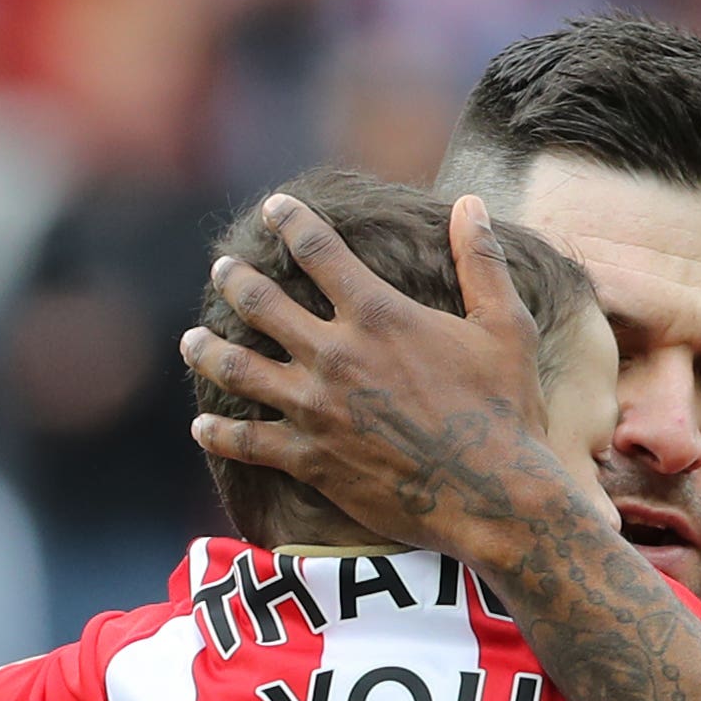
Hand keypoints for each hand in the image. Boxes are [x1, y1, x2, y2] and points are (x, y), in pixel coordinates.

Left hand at [180, 193, 566, 561]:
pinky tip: (202, 424)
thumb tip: (471, 203)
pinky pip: (247, 441)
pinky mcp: (310, 459)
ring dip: (209, 348)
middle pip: (261, 303)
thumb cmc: (507, 411)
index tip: (276, 209)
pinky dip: (218, 432)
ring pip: (238, 368)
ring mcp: (316, 409)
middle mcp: (335, 355)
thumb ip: (482, 261)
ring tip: (193, 339)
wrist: (495, 497)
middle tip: (224, 269)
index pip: (318, 251)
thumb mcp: (507, 327)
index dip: (292, 222)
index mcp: (379, 316)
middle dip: (237, 280)